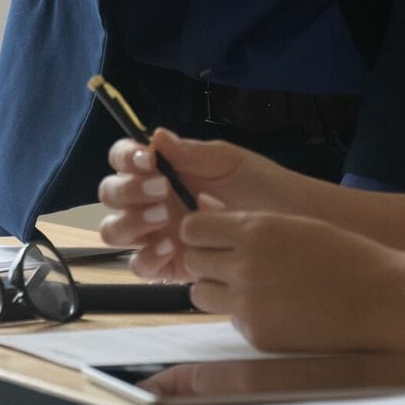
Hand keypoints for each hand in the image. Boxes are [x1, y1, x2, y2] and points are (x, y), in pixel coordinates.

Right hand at [98, 130, 290, 280]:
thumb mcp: (230, 163)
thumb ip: (192, 153)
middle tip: (162, 190)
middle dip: (128, 190)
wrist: (293, 224)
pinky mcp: (166, 267)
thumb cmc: (262, 187)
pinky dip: (147, 257)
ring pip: (115, 231)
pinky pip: (139, 266)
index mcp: (160, 171)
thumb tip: (156, 137)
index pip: (123, 160)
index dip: (126, 158)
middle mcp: (150, 202)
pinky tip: (171, 248)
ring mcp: (155, 235)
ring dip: (131, 222)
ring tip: (165, 217)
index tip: (149, 160)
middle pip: (111, 195)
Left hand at [179, 198, 404, 351]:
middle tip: (232, 264)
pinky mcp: (257, 334)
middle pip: (192, 262)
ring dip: (216, 289)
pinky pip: (230, 320)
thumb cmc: (344, 256)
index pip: (192, 228)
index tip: (211, 237)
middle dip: (207, 261)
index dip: (200, 233)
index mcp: (255, 230)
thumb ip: (249, 224)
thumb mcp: (295, 224)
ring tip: (249, 287)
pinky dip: (244, 314)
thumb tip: (204, 214)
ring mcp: (248, 303)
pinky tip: (276, 309)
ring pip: (200, 295)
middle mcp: (244, 265)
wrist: (384, 300)